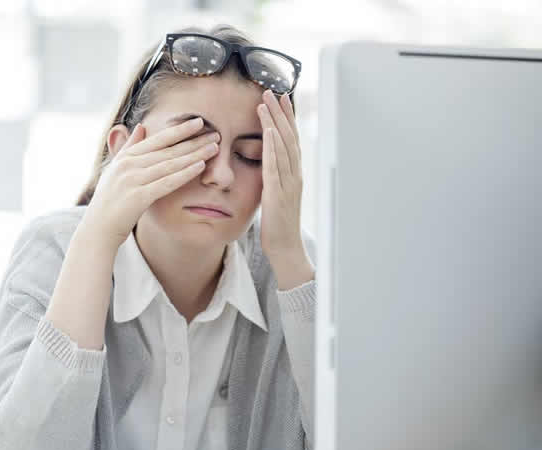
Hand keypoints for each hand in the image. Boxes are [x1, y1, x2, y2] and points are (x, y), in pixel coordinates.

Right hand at [83, 117, 219, 250]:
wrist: (98, 229)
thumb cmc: (110, 201)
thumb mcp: (116, 170)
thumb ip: (128, 148)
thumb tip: (141, 126)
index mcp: (126, 157)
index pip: (157, 139)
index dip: (179, 129)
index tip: (198, 122)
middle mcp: (129, 165)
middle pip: (168, 150)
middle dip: (193, 141)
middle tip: (215, 133)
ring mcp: (133, 180)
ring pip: (170, 164)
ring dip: (194, 154)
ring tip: (214, 147)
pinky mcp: (138, 197)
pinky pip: (167, 182)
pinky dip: (185, 173)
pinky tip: (201, 167)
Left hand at [257, 90, 314, 288]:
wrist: (286, 247)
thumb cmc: (279, 223)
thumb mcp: (277, 194)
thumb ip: (274, 177)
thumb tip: (267, 163)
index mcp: (294, 173)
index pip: (291, 139)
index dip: (286, 117)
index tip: (281, 97)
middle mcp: (295, 173)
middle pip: (289, 136)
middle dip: (280, 112)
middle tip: (271, 90)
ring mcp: (288, 182)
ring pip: (282, 145)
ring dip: (274, 121)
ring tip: (265, 102)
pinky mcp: (278, 192)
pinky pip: (275, 165)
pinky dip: (272, 146)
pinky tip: (267, 130)